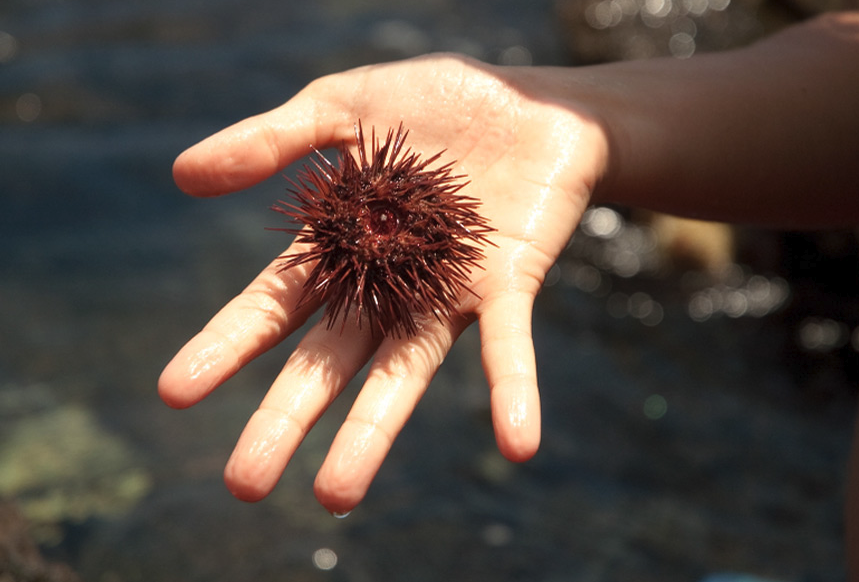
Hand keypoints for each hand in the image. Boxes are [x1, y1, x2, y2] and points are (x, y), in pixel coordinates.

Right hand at [158, 54, 608, 513]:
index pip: (275, 304)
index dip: (228, 344)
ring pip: (404, 372)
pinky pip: (510, 348)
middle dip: (286, 418)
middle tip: (242, 485)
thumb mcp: (341, 106)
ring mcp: (447, 294)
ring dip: (373, 434)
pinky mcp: (508, 287)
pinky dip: (511, 392)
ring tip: (335, 495)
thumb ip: (272, 141)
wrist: (531, 101)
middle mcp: (388, 287)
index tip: (175, 391)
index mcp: (342, 248)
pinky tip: (515, 446)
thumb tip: (182, 176)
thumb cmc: (436, 103)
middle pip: (329, 360)